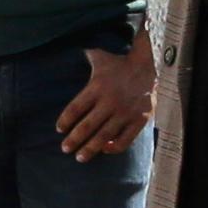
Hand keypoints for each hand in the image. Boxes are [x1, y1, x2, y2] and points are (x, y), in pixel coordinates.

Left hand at [56, 37, 156, 160]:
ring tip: (80, 157)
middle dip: (74, 140)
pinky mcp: (139, 119)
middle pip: (87, 126)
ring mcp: (125, 112)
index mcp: (97, 87)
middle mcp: (110, 101)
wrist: (148, 65)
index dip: (65, 121)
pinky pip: (125, 139)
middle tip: (65, 149)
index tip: (59, 130)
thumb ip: (82, 58)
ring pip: (104, 136)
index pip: (75, 108)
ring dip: (90, 148)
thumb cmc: (119, 63)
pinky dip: (114, 147)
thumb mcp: (99, 58)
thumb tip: (65, 50)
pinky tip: (105, 149)